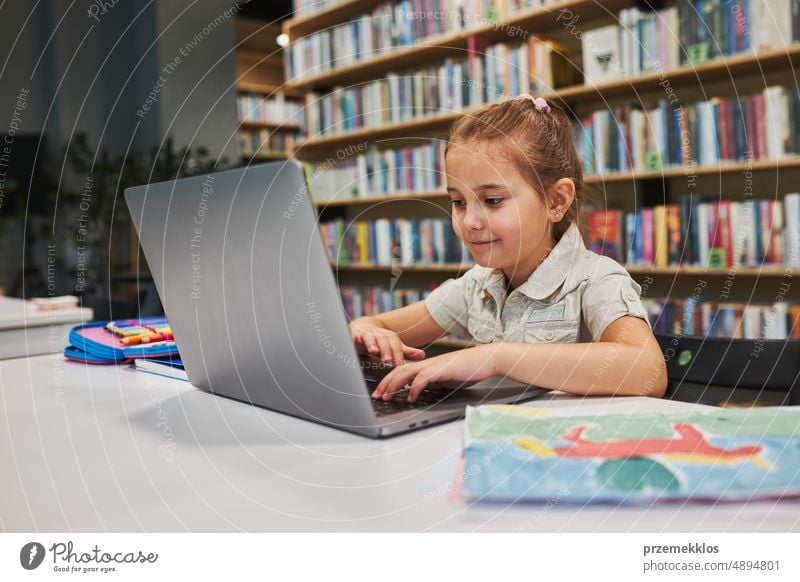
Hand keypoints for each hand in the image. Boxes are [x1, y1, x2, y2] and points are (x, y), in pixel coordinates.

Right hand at [349, 319, 425, 366]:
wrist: (362, 329)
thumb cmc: (379, 341)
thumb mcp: (392, 347)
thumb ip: (405, 352)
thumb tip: (423, 356)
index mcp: (390, 337)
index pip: (396, 345)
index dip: (398, 355)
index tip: (400, 366)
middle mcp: (380, 334)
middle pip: (385, 341)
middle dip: (387, 350)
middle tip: (389, 361)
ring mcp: (368, 333)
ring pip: (371, 338)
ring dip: (373, 344)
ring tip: (375, 352)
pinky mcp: (357, 334)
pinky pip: (358, 337)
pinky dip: (359, 341)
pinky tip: (358, 347)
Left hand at [372, 344, 498, 401]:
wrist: (488, 359)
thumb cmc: (470, 369)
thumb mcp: (447, 378)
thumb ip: (433, 382)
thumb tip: (421, 391)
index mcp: (428, 365)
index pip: (402, 371)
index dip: (389, 381)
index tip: (381, 392)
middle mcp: (428, 363)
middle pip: (399, 371)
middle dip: (385, 383)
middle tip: (377, 396)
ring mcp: (434, 365)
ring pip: (406, 372)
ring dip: (394, 385)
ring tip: (387, 396)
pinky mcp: (442, 370)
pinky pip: (423, 378)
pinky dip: (414, 388)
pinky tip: (411, 397)